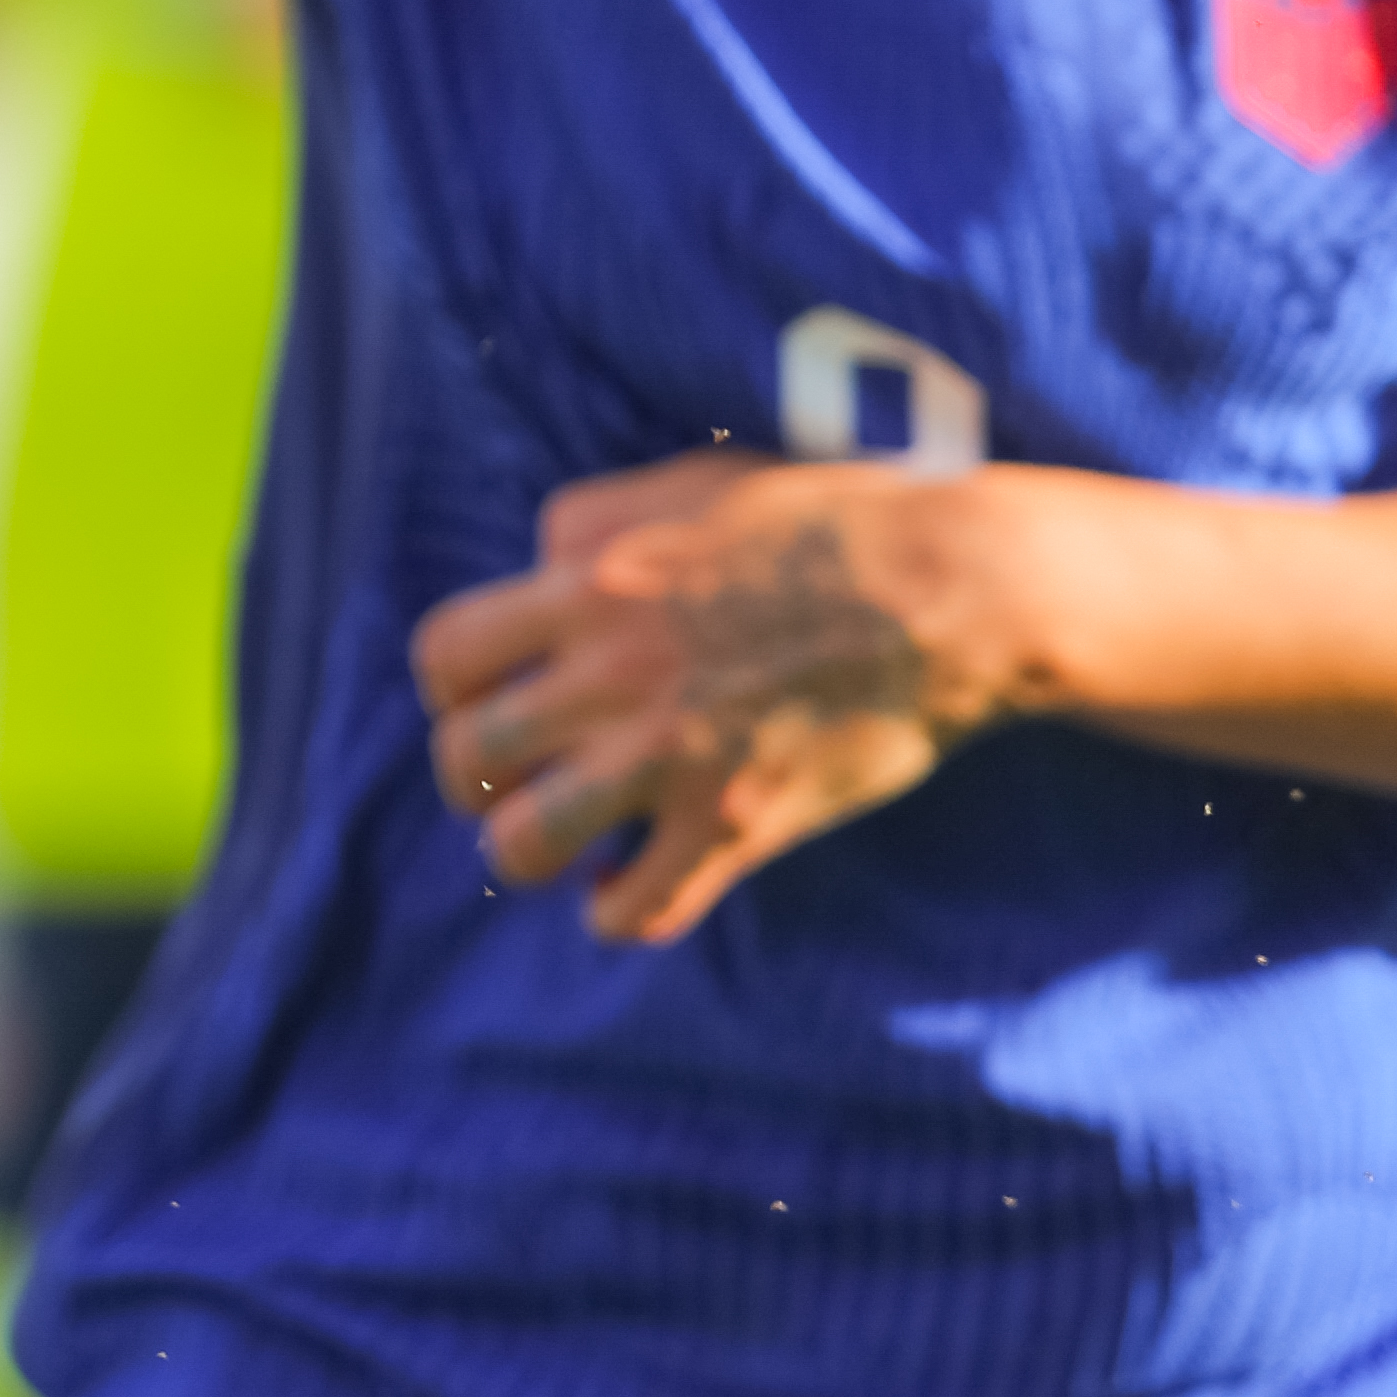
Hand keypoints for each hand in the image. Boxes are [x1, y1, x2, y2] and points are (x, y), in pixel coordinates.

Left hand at [407, 450, 1026, 944]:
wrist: (954, 586)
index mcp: (589, 585)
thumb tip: (535, 567)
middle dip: (471, 776)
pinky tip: (623, 890)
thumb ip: (591, 523)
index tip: (485, 694)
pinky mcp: (739, 824)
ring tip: (556, 841)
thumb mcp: (686, 484)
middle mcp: (612, 675)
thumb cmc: (827, 517)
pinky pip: (638, 909)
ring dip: (526, 852)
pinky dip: (617, 912)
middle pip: (464, 756)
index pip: (443, 655)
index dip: (451, 685)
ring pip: (523, 846)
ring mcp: (672, 757)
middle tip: (511, 776)